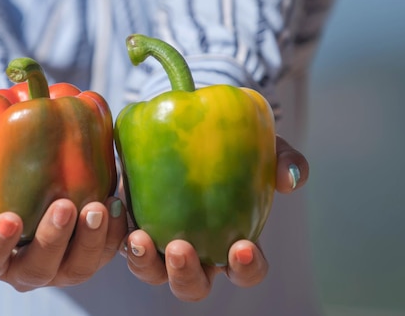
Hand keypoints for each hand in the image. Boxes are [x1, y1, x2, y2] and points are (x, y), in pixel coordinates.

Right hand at [0, 141, 127, 290]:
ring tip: (98, 207)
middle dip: (53, 239)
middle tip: (65, 206)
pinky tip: (117, 205)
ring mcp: (62, 268)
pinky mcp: (92, 258)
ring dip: (90, 239)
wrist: (38, 194)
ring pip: (77, 268)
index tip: (11, 219)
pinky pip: (106, 254)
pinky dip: (114, 233)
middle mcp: (27, 269)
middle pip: (38, 268)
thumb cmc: (2, 189)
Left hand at [121, 135, 308, 300]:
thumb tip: (290, 179)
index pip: (244, 270)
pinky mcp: (130, 222)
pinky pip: (120, 241)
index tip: (242, 247)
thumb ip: (283, 158)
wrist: (182, 120)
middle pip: (192, 285)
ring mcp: (160, 240)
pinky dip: (117, 235)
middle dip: (186, 275)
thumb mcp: (262, 143)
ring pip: (152, 272)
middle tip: (182, 249)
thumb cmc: (228, 141)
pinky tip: (114, 212)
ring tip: (140, 239)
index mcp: (230, 240)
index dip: (246, 268)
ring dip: (145, 263)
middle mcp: (195, 249)